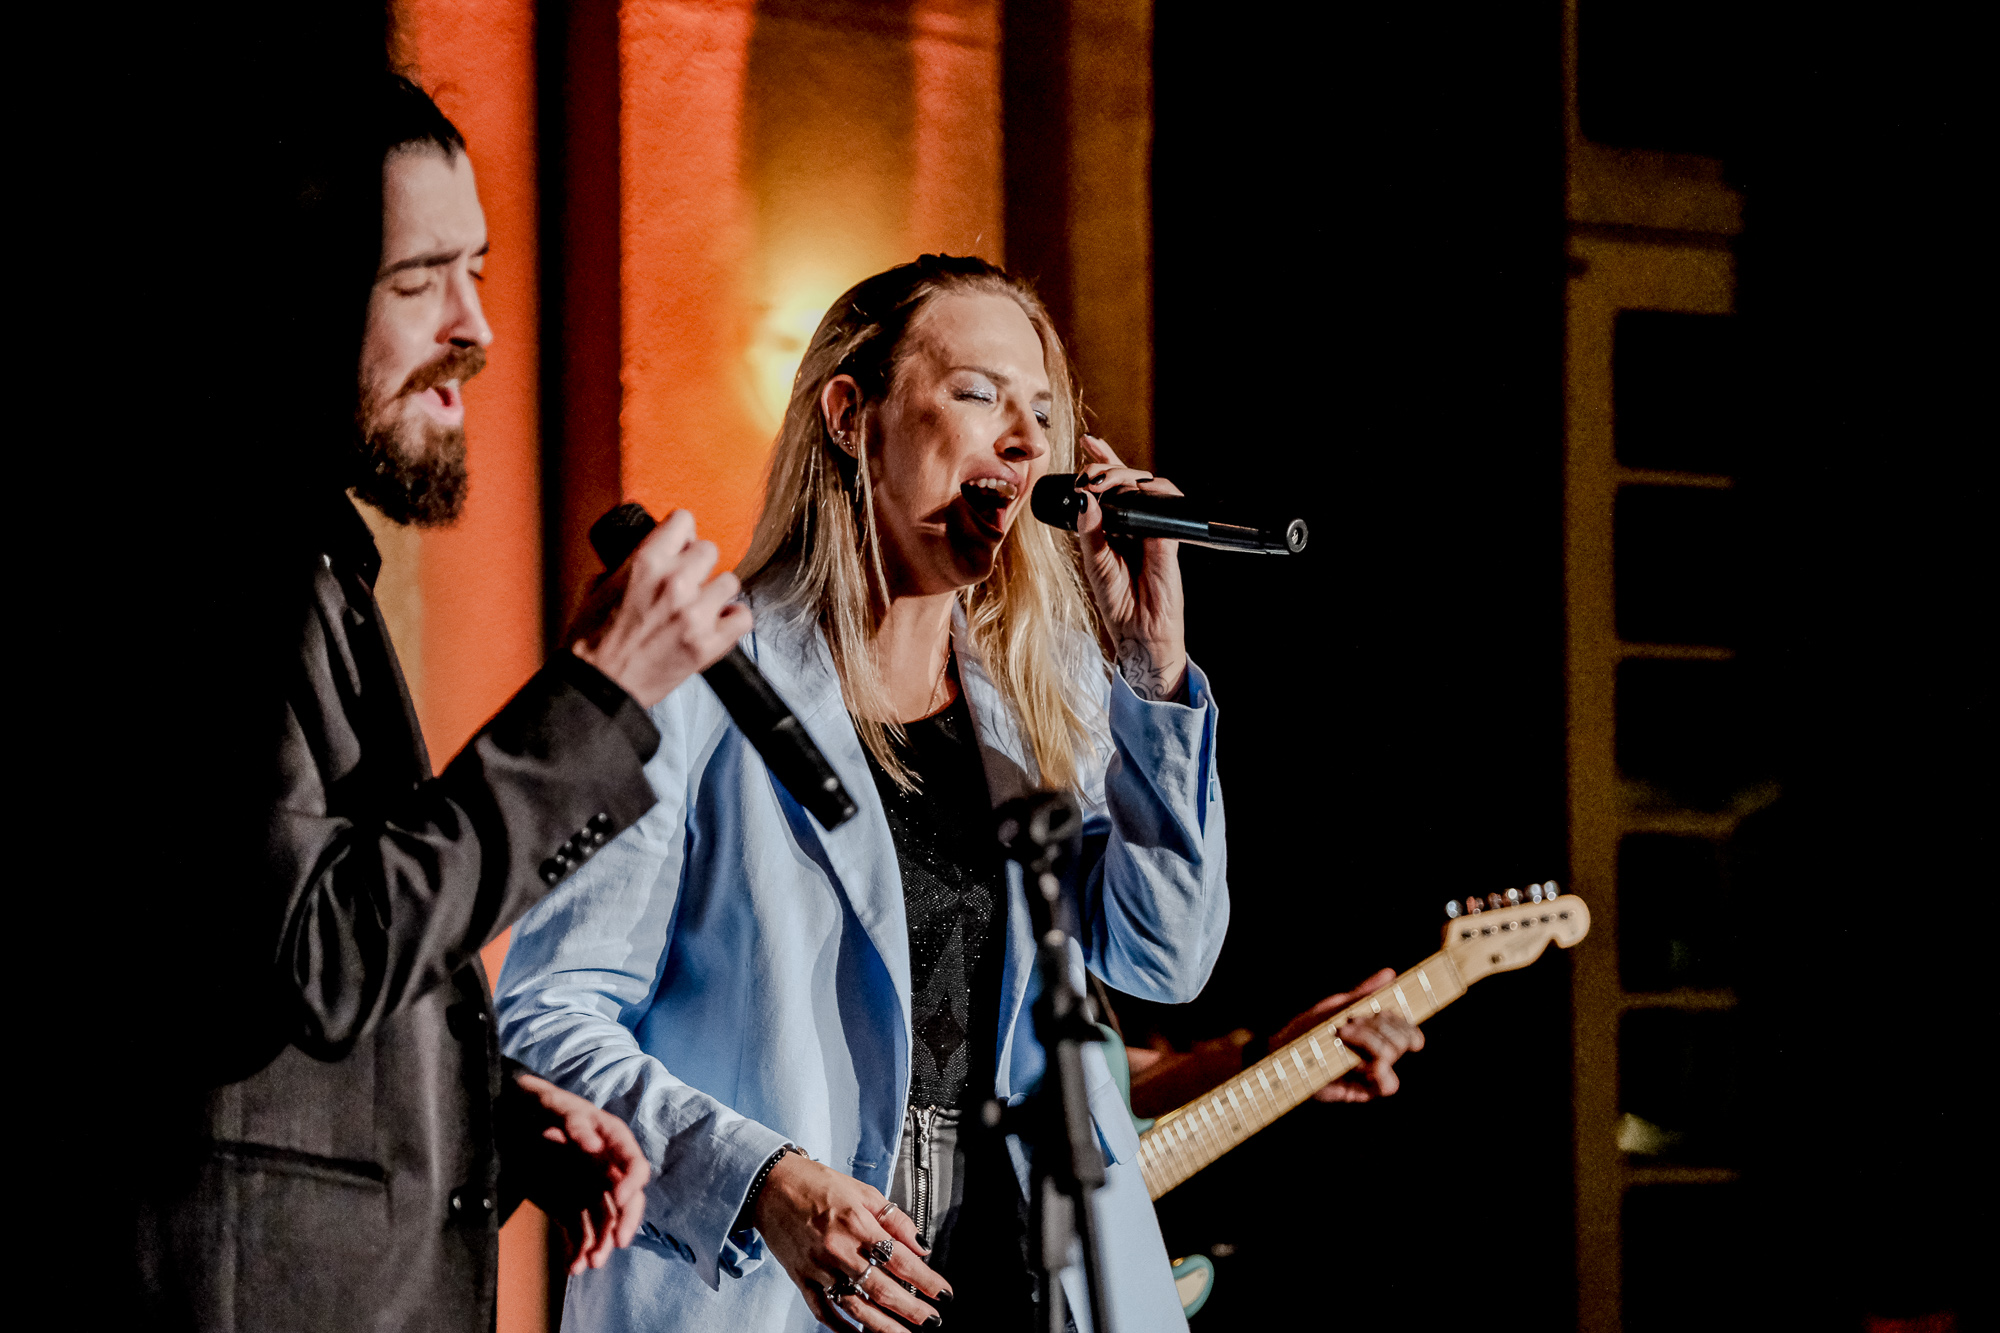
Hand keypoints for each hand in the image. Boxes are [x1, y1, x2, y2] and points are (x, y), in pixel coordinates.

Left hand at [509, 1073, 651, 1273]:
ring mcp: (588, 1190)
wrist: (511, 1116)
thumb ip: (576, 1123)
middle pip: (625, 1201)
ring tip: (589, 1264)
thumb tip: (593, 1146)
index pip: (633, 1165)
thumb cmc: (540, 1106)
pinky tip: (573, 1267)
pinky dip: (578, 1250)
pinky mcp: (568, 1206)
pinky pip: (579, 1232)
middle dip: (622, 1223)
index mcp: (611, 1142)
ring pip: (603, 1223)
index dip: (632, 1182)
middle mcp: (605, 1170)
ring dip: (599, 1245)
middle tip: (615, 1243)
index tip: (621, 1198)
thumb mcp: (557, 1107)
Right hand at [567, 509, 751, 707]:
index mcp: (646, 562)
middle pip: (710, 549)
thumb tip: (648, 552)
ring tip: (700, 607)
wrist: (599, 686)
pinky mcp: (709, 643)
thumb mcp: (599, 587)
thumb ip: (628, 564)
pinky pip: (743, 617)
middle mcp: (675, 582)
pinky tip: (717, 625)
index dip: (681, 534)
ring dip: (716, 593)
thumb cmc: (594, 641)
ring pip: (730, 581)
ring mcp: (695, 613)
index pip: (684, 520)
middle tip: (687, 583)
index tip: (679, 547)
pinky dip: (733, 621)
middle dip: (699, 565)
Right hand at [754, 1153, 949, 1331]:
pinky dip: (843, 1328)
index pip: (900, 1260)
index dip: (925, 1280)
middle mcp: (839, 1249)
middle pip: (882, 1289)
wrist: (770, 1186)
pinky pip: (824, 1311)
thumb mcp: (864, 1191)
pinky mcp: (802, 1279)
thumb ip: (895, 1220)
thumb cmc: (816, 1184)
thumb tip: (920, 1246)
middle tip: (932, 1320)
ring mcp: (819, 1268)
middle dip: (911, 1310)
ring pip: (856, 1306)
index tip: (942, 1293)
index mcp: (857, 1223)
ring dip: (883, 1326)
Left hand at [1073, 435, 1188, 701]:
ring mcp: (1154, 530)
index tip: (1090, 443)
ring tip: (1104, 480)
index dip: (1103, 462)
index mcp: (1115, 527)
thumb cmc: (1118, 601)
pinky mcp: (1169, 541)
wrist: (1140, 631)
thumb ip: (1089, 530)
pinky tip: (1137, 492)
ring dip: (1124, 478)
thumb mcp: (1094, 562)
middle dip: (1109, 467)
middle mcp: (1135, 525)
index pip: (1110, 488)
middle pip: (1128, 481)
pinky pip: (1165, 510)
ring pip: (1147, 489)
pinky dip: (1153, 496)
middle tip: (1092, 470)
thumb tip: (1084, 499)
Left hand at [1271, 969, 1426, 1102]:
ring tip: (1344, 1032)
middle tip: (1353, 1020)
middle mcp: (1378, 1053)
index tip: (1390, 1013)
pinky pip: (1389, 1085)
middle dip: (1382, 1024)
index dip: (1407, 1023)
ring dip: (1371, 1039)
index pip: (1406, 1029)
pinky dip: (1382, 1070)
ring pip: (1392, 1054)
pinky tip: (1365, 1064)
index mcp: (1376, 1033)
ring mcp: (1372, 1072)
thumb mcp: (1337, 1007)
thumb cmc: (1308, 1030)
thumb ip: (1364, 994)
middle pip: (1402, 1038)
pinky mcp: (1364, 1090)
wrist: (1283, 1053)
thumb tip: (1390, 973)